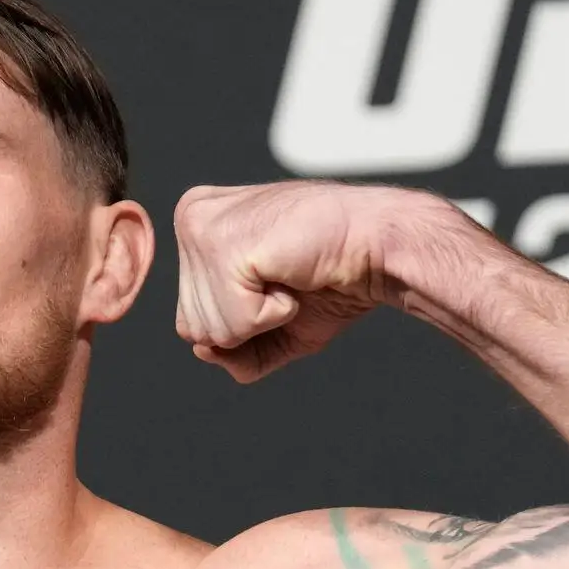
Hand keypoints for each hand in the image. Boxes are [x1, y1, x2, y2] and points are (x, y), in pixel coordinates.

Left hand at [172, 182, 452, 382]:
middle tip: (287, 280)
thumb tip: (201, 350)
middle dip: (247, 324)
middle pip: (191, 328)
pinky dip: (271, 316)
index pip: (190, 319)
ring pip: (207, 331)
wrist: (378, 248)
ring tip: (289, 276)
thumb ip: (231, 348)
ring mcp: (201, 228)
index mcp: (197, 225)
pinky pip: (232, 324)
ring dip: (260, 320)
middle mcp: (191, 218)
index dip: (242, 322)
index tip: (279, 281)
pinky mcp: (221, 243)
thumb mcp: (273, 326)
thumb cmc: (331, 280)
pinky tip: (291, 277)